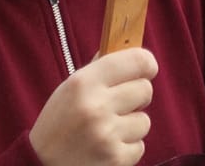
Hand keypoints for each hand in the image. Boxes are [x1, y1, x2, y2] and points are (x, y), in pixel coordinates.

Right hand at [28, 48, 155, 165]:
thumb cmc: (57, 123)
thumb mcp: (69, 89)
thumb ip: (99, 69)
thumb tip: (129, 50)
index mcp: (84, 82)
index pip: (137, 60)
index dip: (147, 63)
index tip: (147, 68)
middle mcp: (97, 106)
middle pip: (145, 90)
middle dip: (137, 97)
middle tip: (121, 104)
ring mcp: (107, 135)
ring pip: (144, 121)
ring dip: (131, 126)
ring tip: (108, 130)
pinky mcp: (115, 159)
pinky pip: (140, 146)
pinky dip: (127, 148)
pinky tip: (107, 147)